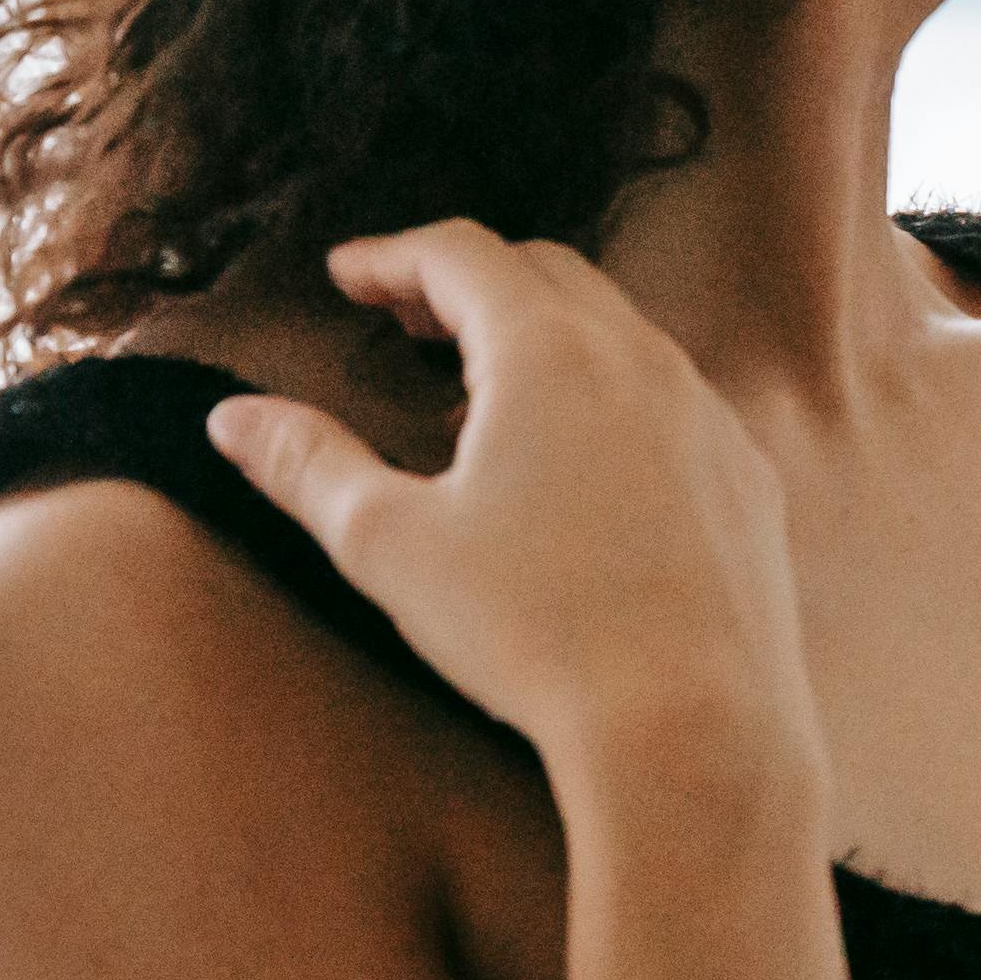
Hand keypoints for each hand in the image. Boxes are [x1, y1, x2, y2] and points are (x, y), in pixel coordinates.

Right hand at [198, 225, 825, 792]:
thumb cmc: (532, 632)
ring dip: (543, 336)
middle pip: (548, 275)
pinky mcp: (749, 475)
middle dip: (467, 281)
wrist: (692, 723)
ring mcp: (711, 414)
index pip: (463, 255)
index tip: (347, 274)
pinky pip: (675, 400)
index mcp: (550, 352)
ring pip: (620, 334)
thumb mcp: (389, 546)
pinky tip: (579, 461)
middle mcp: (644, 360)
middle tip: (405, 315)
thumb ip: (307, 466)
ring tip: (479, 390)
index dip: (393, 255)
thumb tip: (231, 419)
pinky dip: (612, 394)